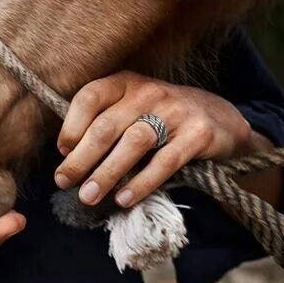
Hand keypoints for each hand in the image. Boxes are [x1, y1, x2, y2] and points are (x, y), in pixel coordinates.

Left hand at [54, 71, 255, 208]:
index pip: (90, 97)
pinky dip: (142, 183)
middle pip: (107, 125)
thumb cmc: (162, 119)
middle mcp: (149, 92)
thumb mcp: (132, 109)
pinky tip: (124, 199)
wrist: (220, 120)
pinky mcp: (197, 134)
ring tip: (89, 196)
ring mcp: (175, 111)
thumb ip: (104, 123)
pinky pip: (165, 162)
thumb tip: (67, 154)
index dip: (72, 126)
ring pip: (133, 143)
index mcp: (126, 83)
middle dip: (81, 157)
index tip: (62, 152)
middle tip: (64, 182)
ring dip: (107, 173)